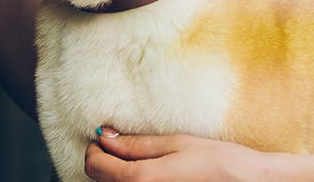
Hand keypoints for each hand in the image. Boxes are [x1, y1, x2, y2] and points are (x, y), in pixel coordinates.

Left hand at [85, 128, 302, 181]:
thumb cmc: (219, 162)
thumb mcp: (176, 144)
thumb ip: (136, 144)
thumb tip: (105, 137)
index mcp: (142, 180)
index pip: (96, 167)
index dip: (94, 149)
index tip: (103, 137)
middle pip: (102, 180)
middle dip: (106, 160)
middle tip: (120, 143)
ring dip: (120, 173)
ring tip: (140, 158)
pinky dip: (135, 181)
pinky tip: (152, 173)